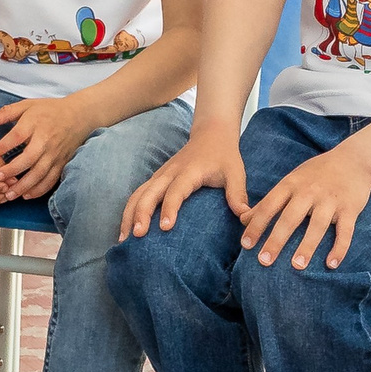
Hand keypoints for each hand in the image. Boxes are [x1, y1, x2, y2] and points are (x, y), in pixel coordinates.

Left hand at [0, 97, 95, 203]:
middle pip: (29, 158)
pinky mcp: (61, 163)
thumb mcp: (28, 105)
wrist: (79, 116)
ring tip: (9, 195)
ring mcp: (55, 154)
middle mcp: (46, 140)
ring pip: (40, 173)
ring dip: (24, 186)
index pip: (18, 135)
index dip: (4, 145)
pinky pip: (51, 180)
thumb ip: (7, 112)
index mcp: (35, 123)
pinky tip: (26, 195)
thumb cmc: (49, 110)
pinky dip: (39, 190)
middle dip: (13, 170)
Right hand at [120, 134, 248, 239]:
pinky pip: (138, 194)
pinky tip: (126, 229)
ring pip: (139, 193)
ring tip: (123, 238)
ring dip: (130, 214)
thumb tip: (246, 218)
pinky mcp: (156, 178)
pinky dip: (130, 210)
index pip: (176, 191)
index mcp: (189, 171)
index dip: (170, 208)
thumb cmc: (224, 155)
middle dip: (141, 213)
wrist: (211, 133)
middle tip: (136, 236)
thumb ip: (238, 194)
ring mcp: (161, 175)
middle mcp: (170, 172)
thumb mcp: (235, 172)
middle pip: (149, 192)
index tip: (165, 227)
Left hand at [239, 148, 370, 271]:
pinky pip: (345, 231)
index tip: (246, 244)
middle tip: (264, 261)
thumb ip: (270, 200)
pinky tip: (331, 264)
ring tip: (297, 266)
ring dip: (307, 246)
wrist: (354, 160)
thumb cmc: (316, 173)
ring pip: (318, 225)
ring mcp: (330, 200)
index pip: (270, 205)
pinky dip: (339, 248)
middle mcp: (309, 191)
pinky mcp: (350, 208)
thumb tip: (244, 219)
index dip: (257, 224)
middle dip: (276, 240)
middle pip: (290, 218)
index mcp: (291, 184)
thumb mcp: (291, 180)